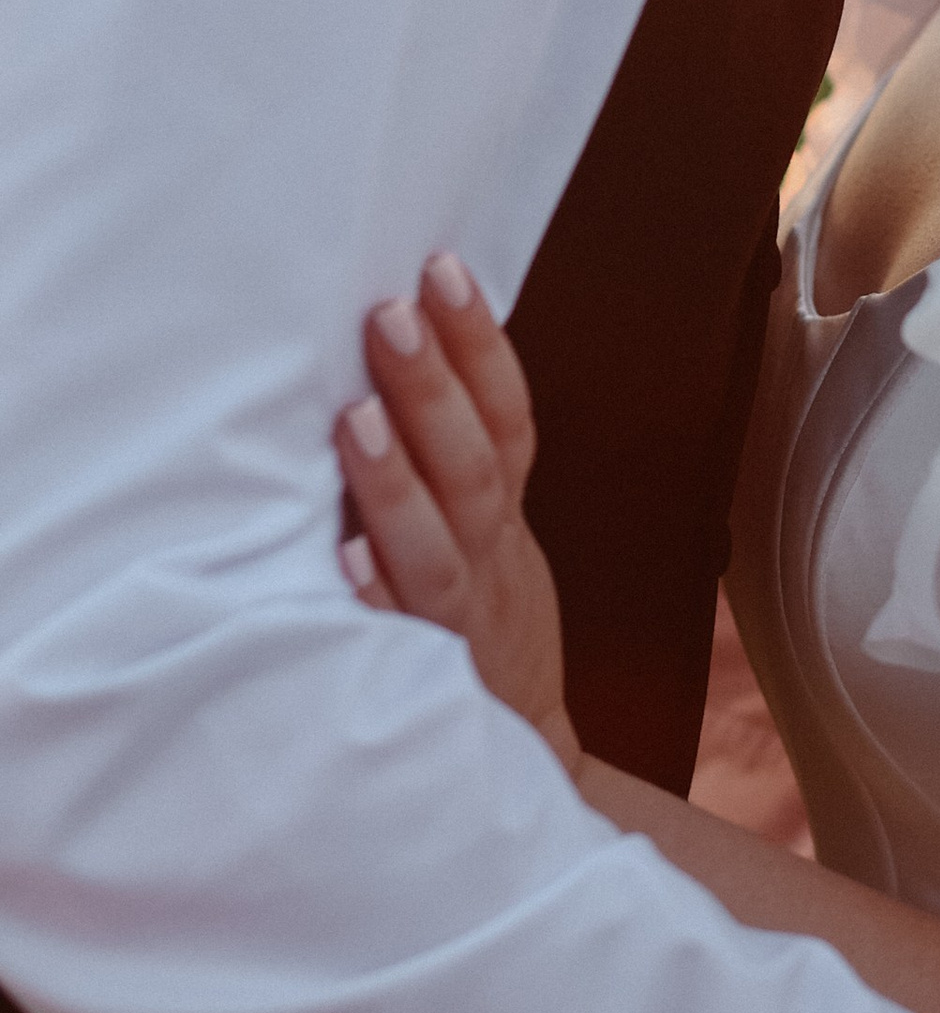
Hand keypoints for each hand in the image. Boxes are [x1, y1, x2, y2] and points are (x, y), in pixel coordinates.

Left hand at [335, 257, 578, 768]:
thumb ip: (461, 454)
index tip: (443, 269)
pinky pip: (401, 636)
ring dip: (396, 482)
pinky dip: (378, 598)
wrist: (521, 743)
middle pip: (472, 466)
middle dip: (433, 389)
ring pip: (438, 544)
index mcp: (506, 510)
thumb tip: (411, 342)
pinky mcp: (426, 675)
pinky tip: (344, 560)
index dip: (481, 344)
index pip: (506, 413)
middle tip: (388, 317)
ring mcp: (458, 617)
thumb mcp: (496, 528)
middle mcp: (488, 554)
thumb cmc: (485, 613)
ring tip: (355, 419)